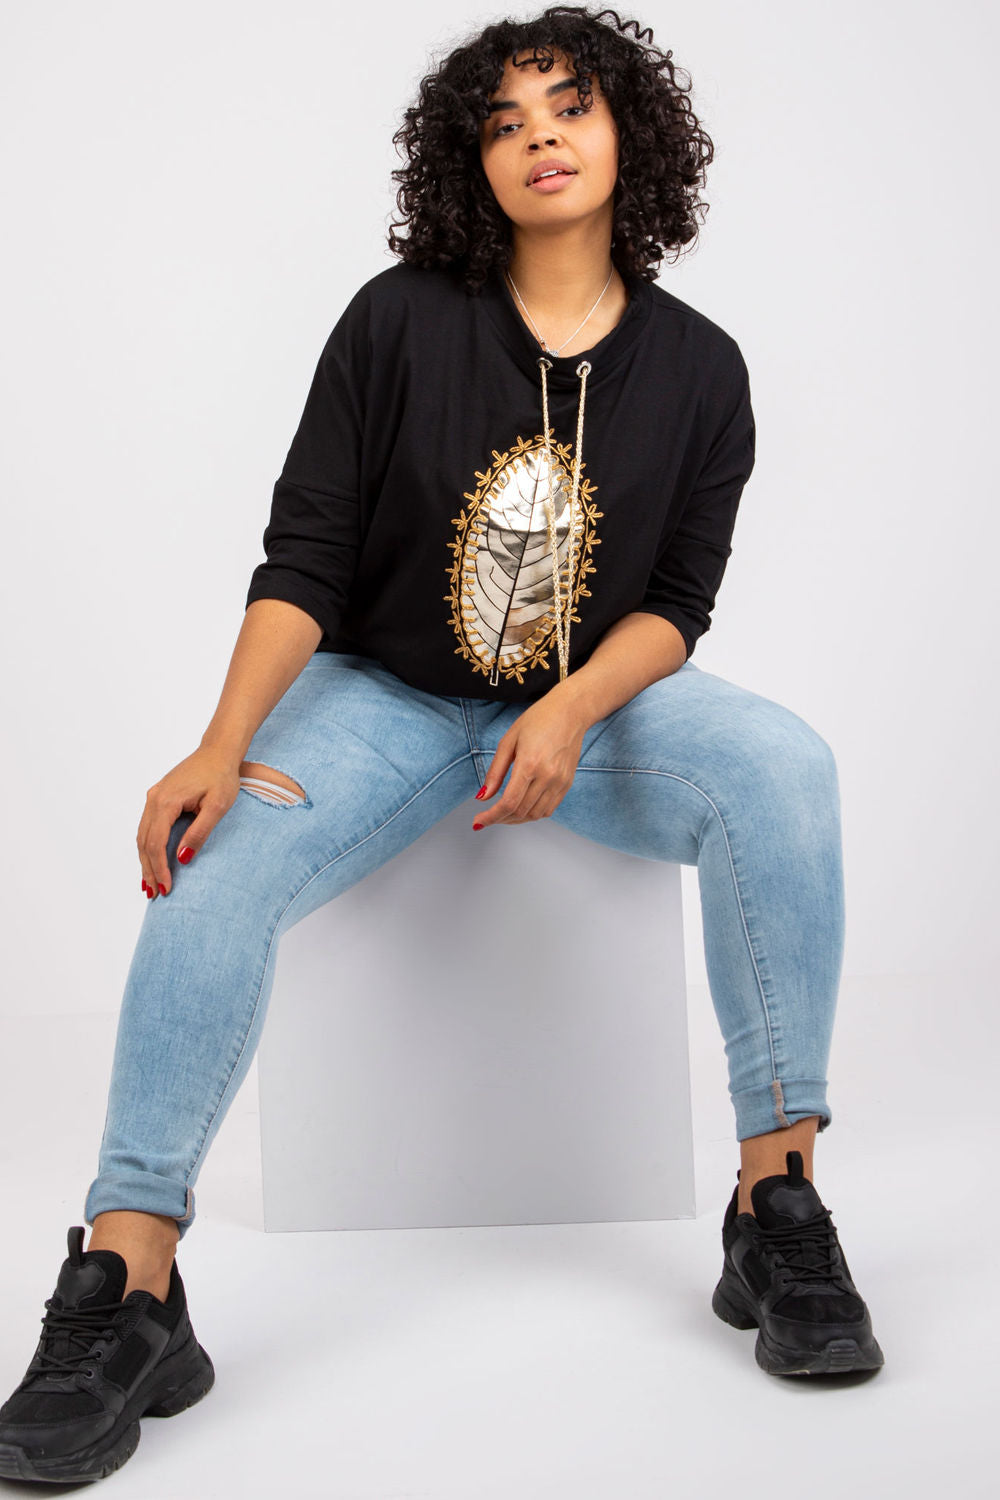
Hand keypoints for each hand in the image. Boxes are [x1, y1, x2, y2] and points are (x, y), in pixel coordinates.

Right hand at [137, 746, 240, 898]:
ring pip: (142, 835)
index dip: (160, 868)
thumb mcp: (217, 806)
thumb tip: (182, 859)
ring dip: (145, 860)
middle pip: (144, 842)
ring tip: (149, 884)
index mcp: (167, 802)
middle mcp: (154, 799)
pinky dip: (147, 846)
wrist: (218, 751)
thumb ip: (199, 832)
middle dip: (149, 869)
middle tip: (154, 894)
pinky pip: (147, 826)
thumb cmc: (222, 776)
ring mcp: (154, 796)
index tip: (166, 888)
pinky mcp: (158, 797)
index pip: (156, 843)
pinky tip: (150, 860)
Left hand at [473, 692, 586, 828]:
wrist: (571, 712)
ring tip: (502, 814)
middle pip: (520, 812)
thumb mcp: (509, 741)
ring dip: (515, 819)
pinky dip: (532, 814)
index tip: (479, 821)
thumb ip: (495, 772)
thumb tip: (482, 796)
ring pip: (535, 815)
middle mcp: (547, 776)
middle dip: (500, 819)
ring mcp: (559, 782)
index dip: (491, 817)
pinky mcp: (567, 784)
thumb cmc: (539, 720)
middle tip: (487, 817)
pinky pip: (548, 809)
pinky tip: (521, 808)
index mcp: (529, 764)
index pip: (508, 803)